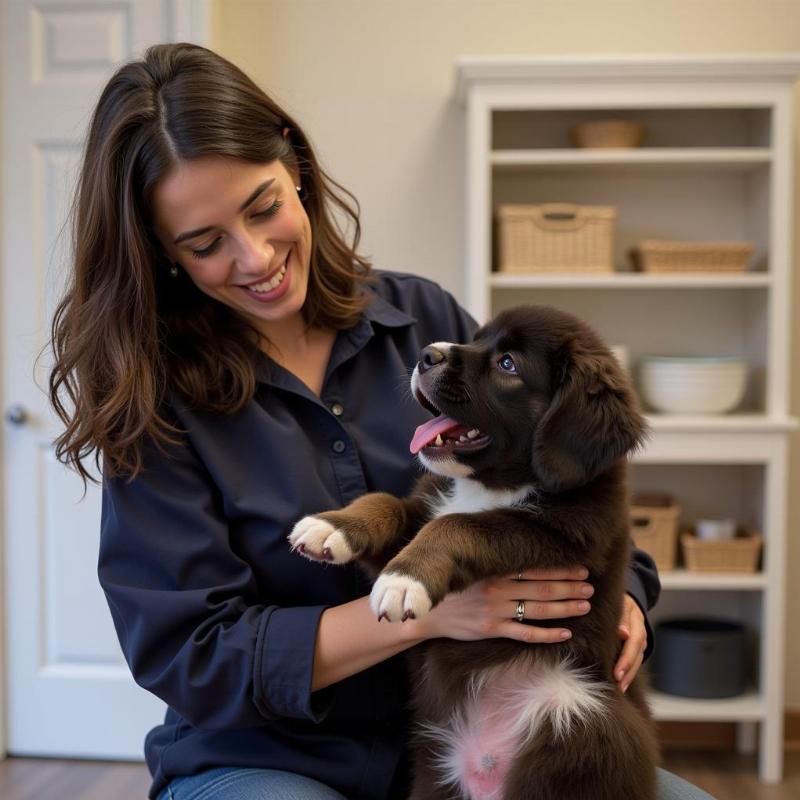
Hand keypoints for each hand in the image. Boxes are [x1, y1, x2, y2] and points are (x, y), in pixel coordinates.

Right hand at [411, 566, 591, 643]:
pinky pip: (525, 634)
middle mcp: (497, 589)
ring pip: (538, 610)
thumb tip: (513, 545)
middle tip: (590, 586)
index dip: (559, 569)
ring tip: (585, 605)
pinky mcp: (491, 630)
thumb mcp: (467, 565)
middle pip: (541, 588)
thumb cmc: (449, 585)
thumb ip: (489, 558)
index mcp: (493, 571)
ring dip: (565, 608)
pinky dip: (547, 635)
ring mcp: (495, 611)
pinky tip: (565, 634)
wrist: (424, 611)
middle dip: (569, 587)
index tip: (580, 568)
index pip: (534, 568)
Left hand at [614, 594, 646, 692]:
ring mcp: (640, 637)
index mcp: (635, 617)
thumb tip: (623, 633)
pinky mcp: (637, 643)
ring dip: (630, 674)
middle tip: (618, 683)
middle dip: (628, 670)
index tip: (617, 672)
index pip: (634, 641)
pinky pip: (636, 658)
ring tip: (620, 688)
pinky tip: (622, 681)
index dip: (626, 658)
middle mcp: (640, 629)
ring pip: (639, 657)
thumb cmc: (616, 598)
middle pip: (637, 652)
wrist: (625, 595)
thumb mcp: (619, 601)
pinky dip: (630, 670)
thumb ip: (621, 617)